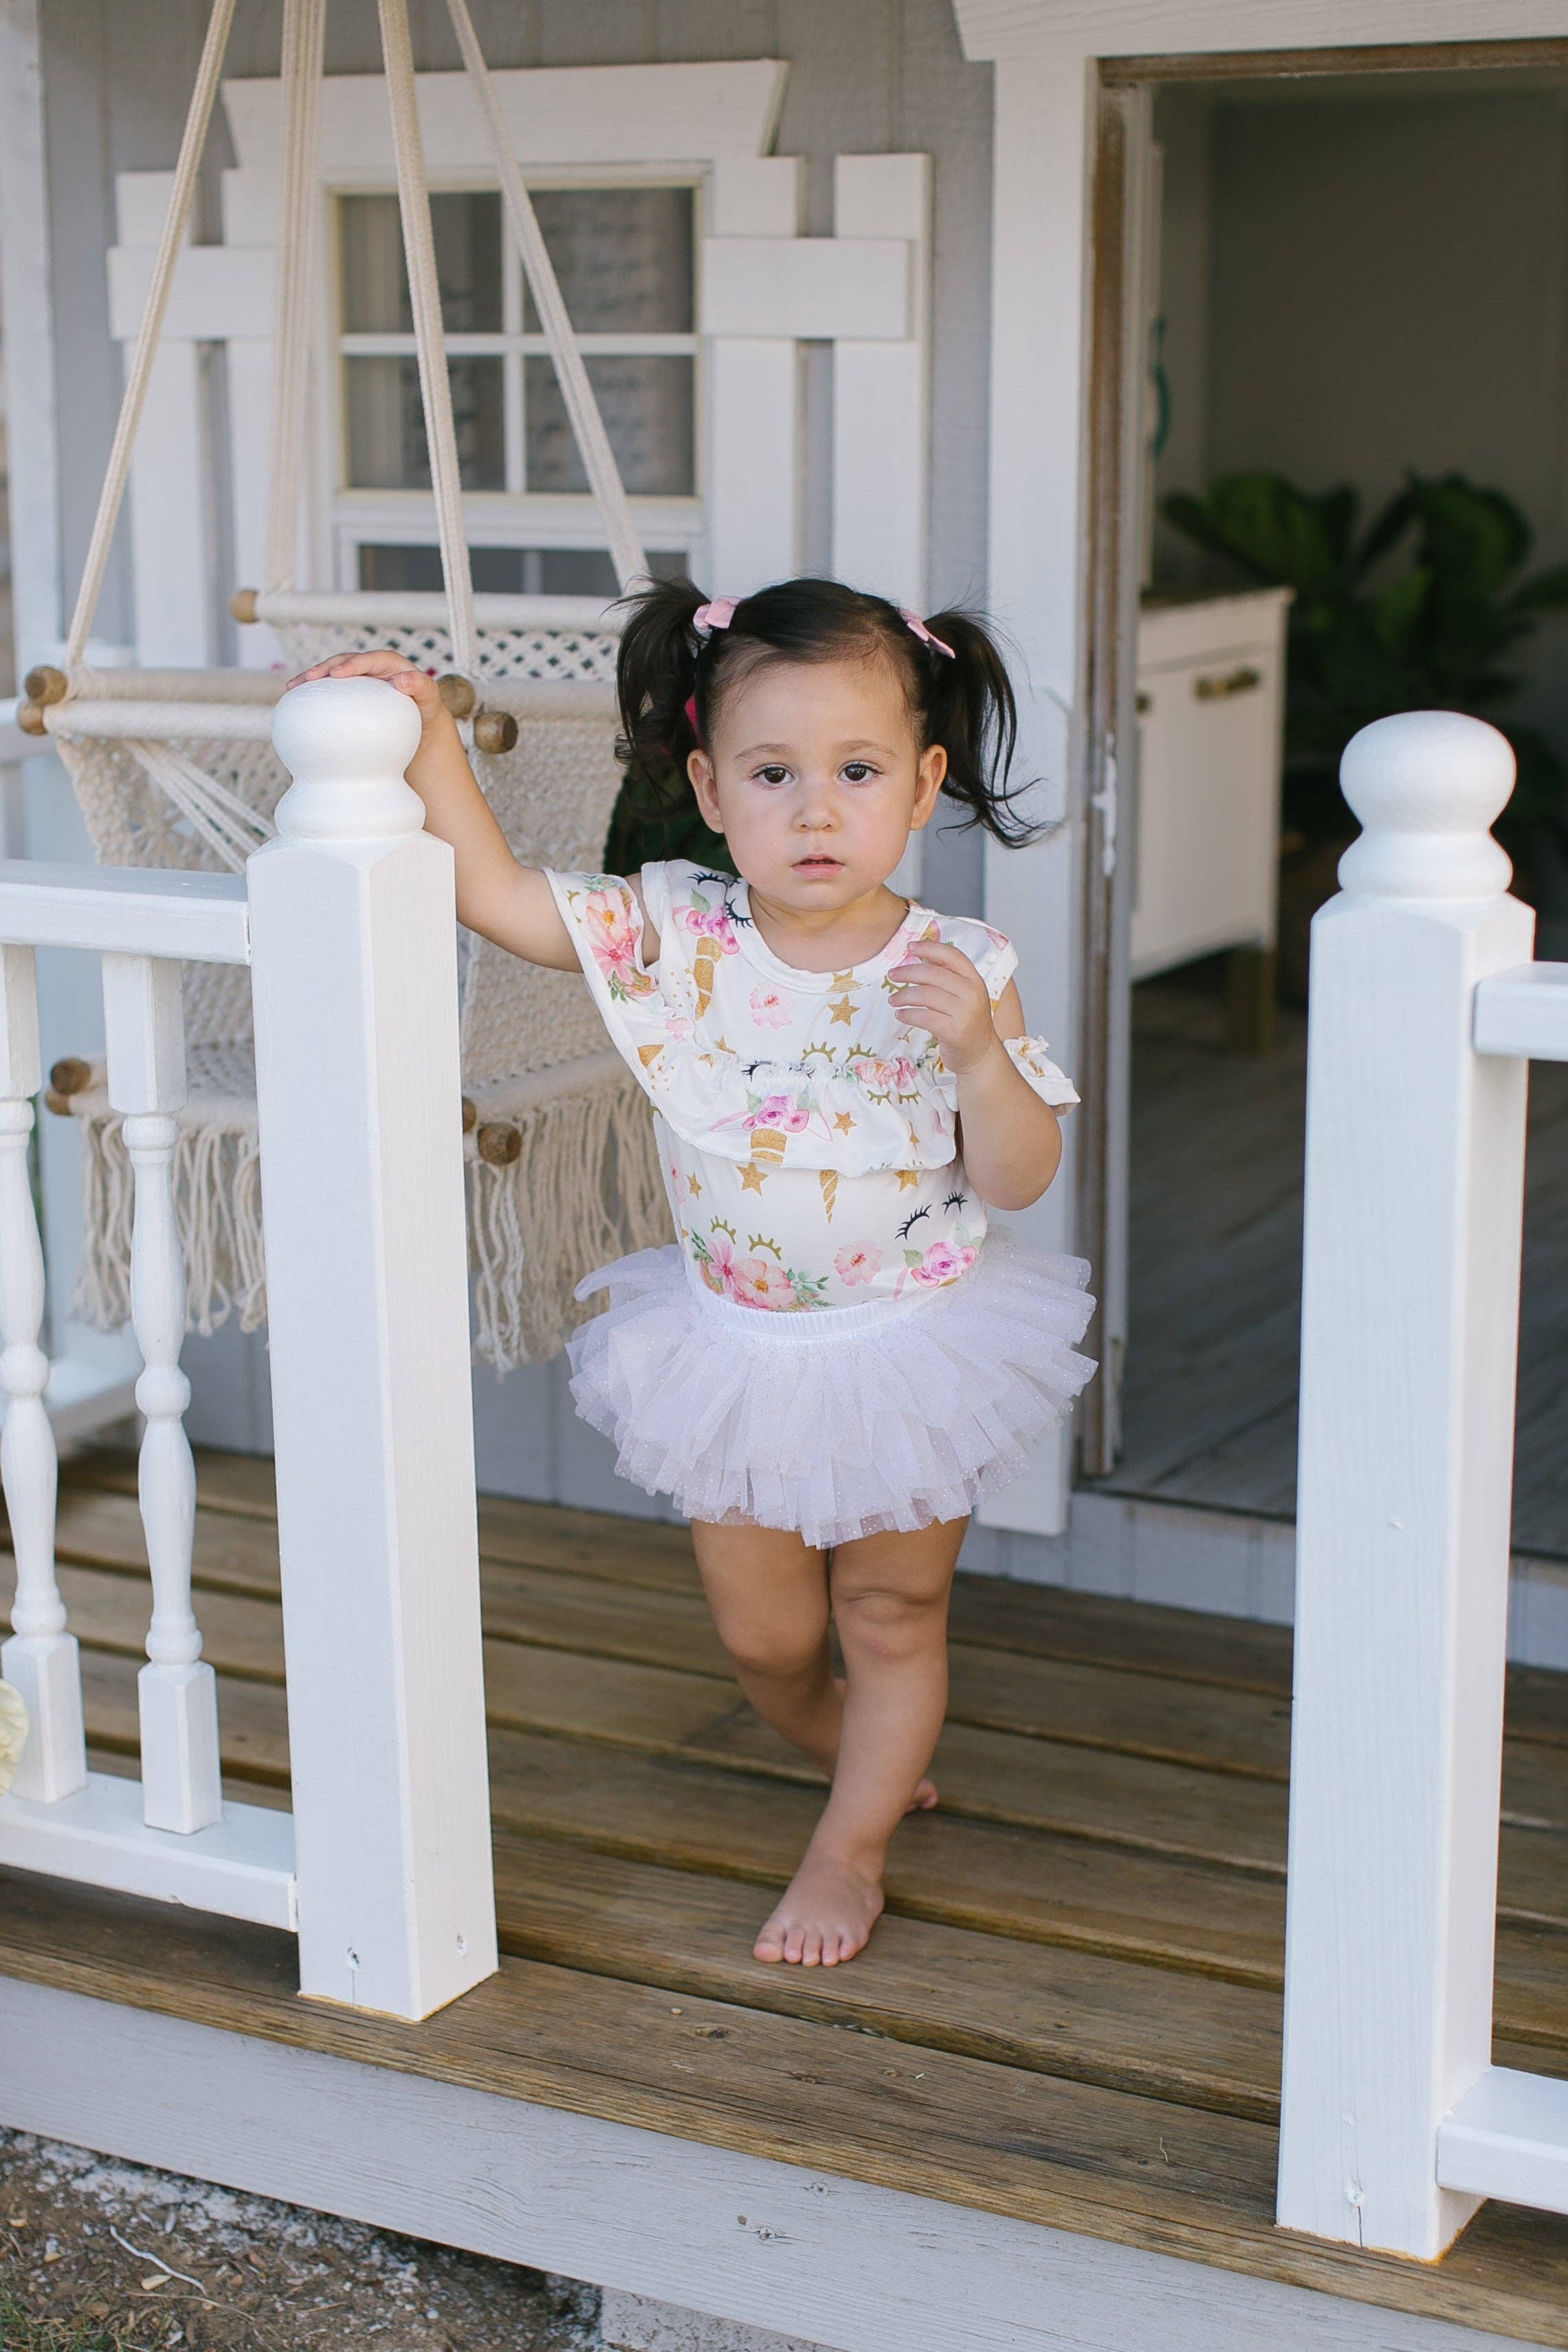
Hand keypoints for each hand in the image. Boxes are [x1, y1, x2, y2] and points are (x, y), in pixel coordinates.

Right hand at [286, 649, 453, 747]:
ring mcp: (358, 678)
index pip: (368, 659)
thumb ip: (421, 687)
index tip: (337, 673)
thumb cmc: (425, 707)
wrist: (419, 717)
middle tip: (308, 678)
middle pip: (343, 661)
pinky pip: (329, 689)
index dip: (351, 664)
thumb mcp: (430, 698)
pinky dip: (313, 692)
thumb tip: (403, 680)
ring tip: (293, 687)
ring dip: (311, 678)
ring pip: (331, 673)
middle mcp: (371, 666)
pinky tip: (295, 701)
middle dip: (324, 667)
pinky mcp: (349, 691)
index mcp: (389, 663)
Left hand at [888, 940, 1000, 1073]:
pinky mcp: (954, 1031)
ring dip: (904, 995)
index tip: (910, 947)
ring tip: (893, 999)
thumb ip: (948, 978)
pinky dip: (907, 1014)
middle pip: (934, 974)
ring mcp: (965, 1013)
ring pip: (926, 995)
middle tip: (892, 975)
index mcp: (975, 980)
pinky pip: (924, 1017)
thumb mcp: (965, 996)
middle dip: (908, 972)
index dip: (929, 948)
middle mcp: (972, 993)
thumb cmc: (967, 1023)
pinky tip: (900, 1014)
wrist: (981, 1055)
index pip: (952, 956)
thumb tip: (919, 960)